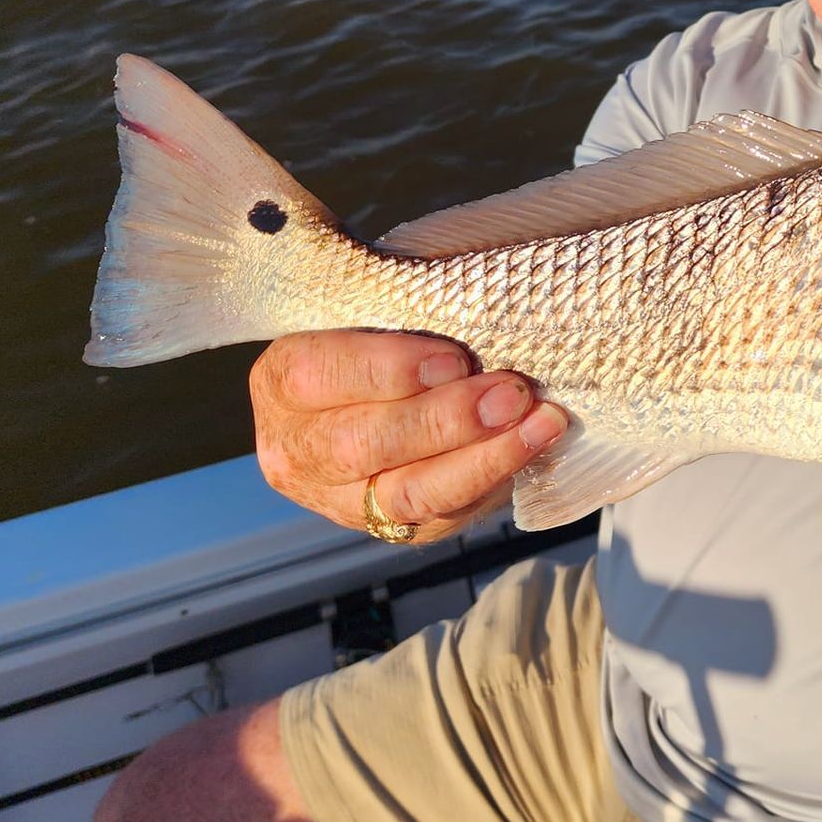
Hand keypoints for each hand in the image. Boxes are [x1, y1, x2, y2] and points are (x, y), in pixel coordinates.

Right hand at [248, 331, 568, 541]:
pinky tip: (533, 448)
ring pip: (407, 493)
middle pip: (364, 443)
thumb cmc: (379, 333)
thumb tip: (470, 294)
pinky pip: (441, 516)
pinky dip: (493, 480)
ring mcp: (338, 498)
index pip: (320, 375)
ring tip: (540, 424)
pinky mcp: (387, 527)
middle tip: (512, 392)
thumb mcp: (371, 307)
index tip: (455, 356)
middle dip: (447, 419)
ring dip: (483, 458)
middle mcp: (295, 448)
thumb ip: (400, 302)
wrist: (375, 392)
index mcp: (281, 379)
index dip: (389, 368)